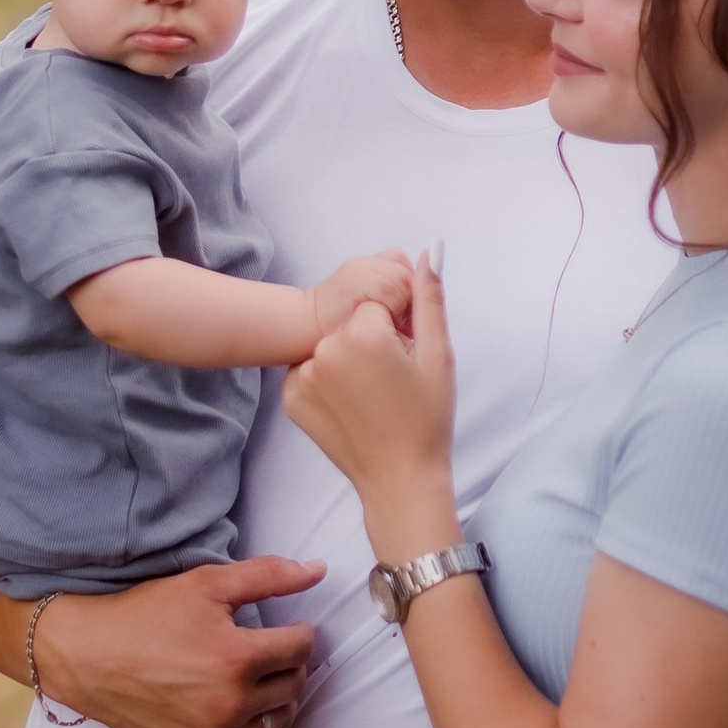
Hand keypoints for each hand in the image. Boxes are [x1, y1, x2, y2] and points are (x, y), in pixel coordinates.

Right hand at [40, 555, 323, 727]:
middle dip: (289, 663)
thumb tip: (319, 570)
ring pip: (277, 719)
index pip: (301, 647)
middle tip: (273, 651)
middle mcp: (230, 703)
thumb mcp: (207, 583)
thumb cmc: (146, 614)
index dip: (299, 632)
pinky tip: (246, 710)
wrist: (87, 658)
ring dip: (277, 698)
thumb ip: (269, 575)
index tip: (287, 628)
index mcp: (237, 657)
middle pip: (293, 684)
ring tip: (261, 679)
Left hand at [283, 254, 456, 541]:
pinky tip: (350, 402)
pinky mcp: (290, 399)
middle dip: (370, 337)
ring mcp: (301, 376)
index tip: (405, 357)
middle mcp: (324, 349)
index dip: (396, 326)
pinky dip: (327, 379)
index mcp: (363, 333)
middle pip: (350, 321)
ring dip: (347, 356)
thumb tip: (430, 248)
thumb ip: (429, 297)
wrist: (400, 479)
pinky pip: (310, 369)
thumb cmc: (427, 418)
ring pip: (329, 343)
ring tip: (372, 392)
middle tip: (391, 378)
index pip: (377, 302)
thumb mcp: (437, 354)